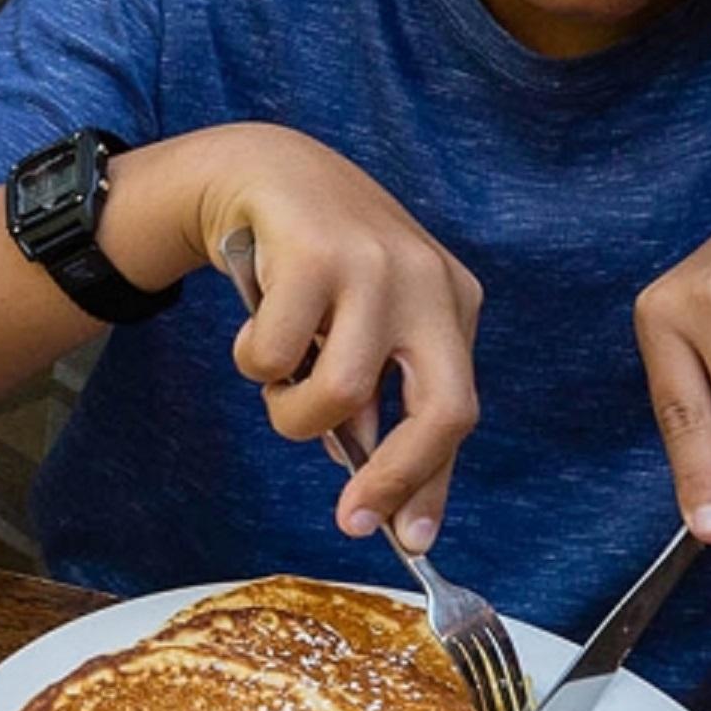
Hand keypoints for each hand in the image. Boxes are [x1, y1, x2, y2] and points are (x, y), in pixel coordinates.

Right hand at [170, 124, 483, 548]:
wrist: (264, 170)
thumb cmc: (316, 268)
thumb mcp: (364, 328)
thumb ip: (378, 403)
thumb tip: (383, 496)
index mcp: (452, 305)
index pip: (458, 412)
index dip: (432, 485)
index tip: (407, 540)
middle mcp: (429, 284)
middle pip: (443, 410)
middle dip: (395, 477)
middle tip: (351, 517)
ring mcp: (376, 264)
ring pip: (341, 392)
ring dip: (291, 411)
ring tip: (276, 380)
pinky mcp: (316, 250)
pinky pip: (274, 355)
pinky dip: (252, 361)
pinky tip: (255, 326)